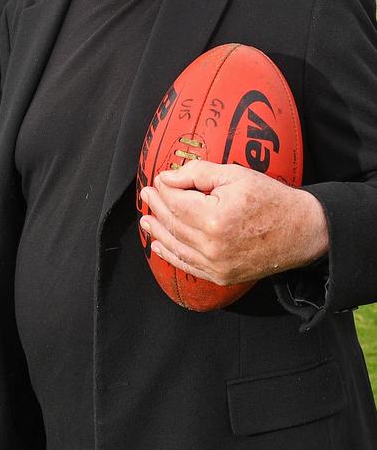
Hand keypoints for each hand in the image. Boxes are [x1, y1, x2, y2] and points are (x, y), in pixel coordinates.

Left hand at [138, 161, 328, 285]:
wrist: (302, 231)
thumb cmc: (271, 198)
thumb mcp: (235, 174)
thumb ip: (197, 173)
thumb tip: (166, 177)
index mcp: (215, 218)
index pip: (176, 202)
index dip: (164, 190)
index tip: (158, 180)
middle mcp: (213, 246)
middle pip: (173, 224)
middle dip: (157, 208)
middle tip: (147, 195)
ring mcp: (217, 265)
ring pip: (176, 246)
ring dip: (158, 231)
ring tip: (146, 219)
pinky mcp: (222, 276)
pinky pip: (189, 266)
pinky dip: (171, 255)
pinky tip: (160, 246)